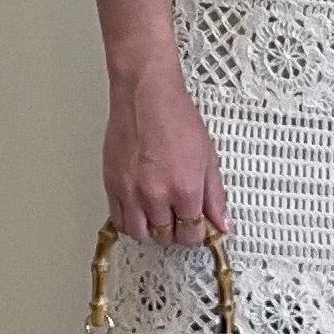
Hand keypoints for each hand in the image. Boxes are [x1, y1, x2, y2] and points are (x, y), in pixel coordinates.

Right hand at [104, 57, 231, 245]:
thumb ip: (215, 196)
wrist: (146, 96)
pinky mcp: (112, 185)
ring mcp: (131, 191)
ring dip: (153, 231)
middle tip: (180, 219)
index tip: (199, 229)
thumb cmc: (176, 118)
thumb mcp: (208, 158)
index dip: (198, 235)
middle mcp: (156, 194)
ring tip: (160, 216)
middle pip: (166, 237)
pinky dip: (131, 223)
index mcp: (185, 188)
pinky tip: (141, 212)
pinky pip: (119, 221)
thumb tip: (221, 223)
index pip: (192, 234)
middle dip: (177, 232)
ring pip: (141, 234)